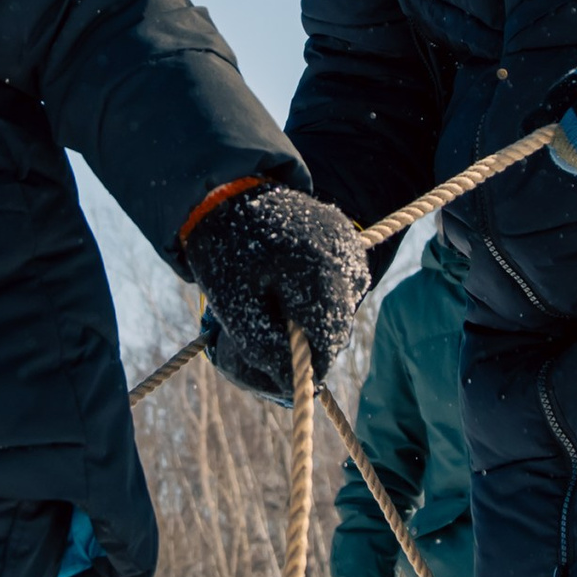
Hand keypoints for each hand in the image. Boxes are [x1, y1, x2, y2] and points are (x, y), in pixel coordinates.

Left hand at [182, 184, 369, 406]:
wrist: (230, 194)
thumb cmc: (226, 251)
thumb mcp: (234, 305)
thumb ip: (263, 347)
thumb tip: (291, 382)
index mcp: (317, 271)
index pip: (326, 340)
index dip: (306, 368)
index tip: (281, 378)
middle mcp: (344, 257)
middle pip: (336, 328)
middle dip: (305, 346)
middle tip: (265, 344)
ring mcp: (349, 246)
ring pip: (340, 309)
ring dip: (310, 321)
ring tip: (271, 309)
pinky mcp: (347, 240)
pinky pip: (340, 286)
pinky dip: (316, 297)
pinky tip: (287, 289)